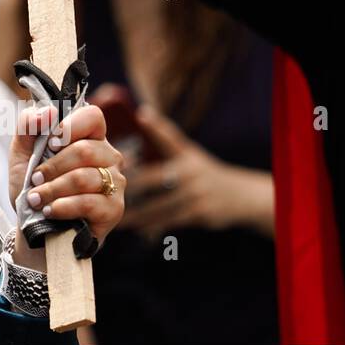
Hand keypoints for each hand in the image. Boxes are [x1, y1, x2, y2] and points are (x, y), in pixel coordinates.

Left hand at [9, 103, 125, 256]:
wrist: (35, 225)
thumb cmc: (33, 184)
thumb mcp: (21, 152)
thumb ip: (28, 125)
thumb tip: (48, 111)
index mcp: (89, 136)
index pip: (92, 116)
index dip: (70, 127)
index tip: (49, 143)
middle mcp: (107, 157)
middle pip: (85, 149)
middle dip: (52, 166)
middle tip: (35, 178)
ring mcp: (114, 183)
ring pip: (84, 177)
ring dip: (53, 189)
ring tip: (37, 198)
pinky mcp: (113, 209)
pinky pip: (89, 203)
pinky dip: (63, 206)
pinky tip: (50, 210)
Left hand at [121, 104, 269, 234]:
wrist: (241, 197)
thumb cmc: (202, 171)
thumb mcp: (188, 151)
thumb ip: (164, 136)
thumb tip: (141, 113)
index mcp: (185, 154)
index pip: (166, 138)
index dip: (150, 132)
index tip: (127, 135)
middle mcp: (191, 171)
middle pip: (153, 178)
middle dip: (128, 185)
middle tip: (104, 189)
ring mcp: (196, 193)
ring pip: (158, 204)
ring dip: (136, 213)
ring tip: (116, 217)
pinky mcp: (200, 213)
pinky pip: (170, 221)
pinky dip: (154, 226)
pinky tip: (139, 231)